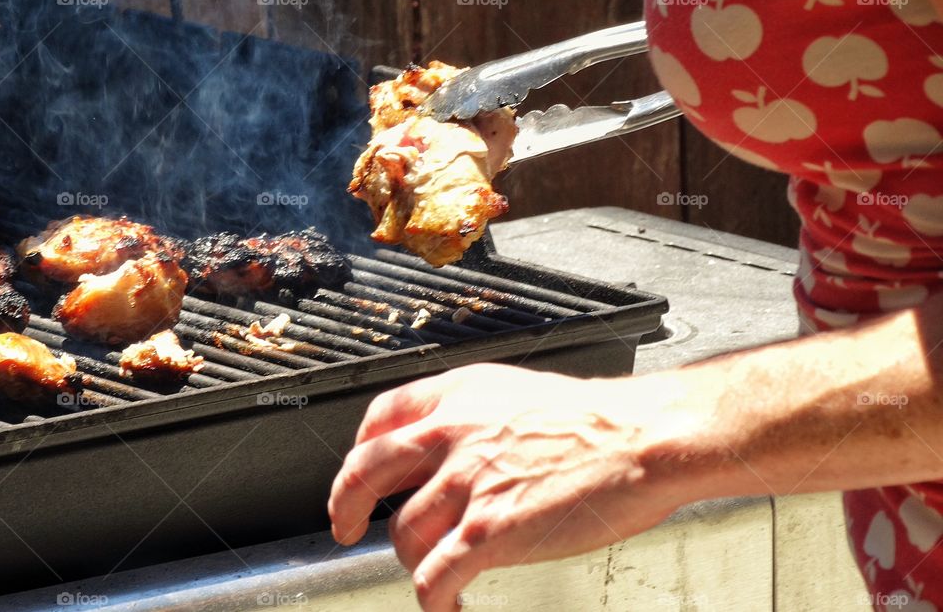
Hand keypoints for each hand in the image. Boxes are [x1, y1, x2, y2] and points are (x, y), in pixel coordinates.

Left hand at [327, 364, 701, 611]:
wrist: (643, 438)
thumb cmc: (598, 419)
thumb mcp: (519, 394)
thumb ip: (475, 415)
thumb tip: (452, 448)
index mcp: (459, 397)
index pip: (381, 416)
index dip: (360, 448)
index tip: (359, 470)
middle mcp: (452, 434)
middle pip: (365, 471)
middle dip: (344, 505)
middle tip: (342, 526)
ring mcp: (466, 484)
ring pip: (401, 533)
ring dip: (411, 559)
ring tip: (435, 571)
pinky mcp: (487, 532)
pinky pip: (433, 577)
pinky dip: (433, 600)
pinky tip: (447, 608)